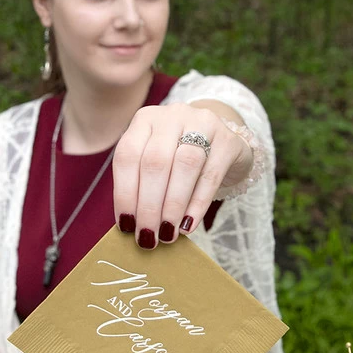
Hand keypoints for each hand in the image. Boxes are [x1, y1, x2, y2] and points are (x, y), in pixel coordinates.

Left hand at [112, 103, 252, 246]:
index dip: (124, 193)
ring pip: (184, 165)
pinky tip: (188, 225)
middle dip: (148, 205)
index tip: (126, 225)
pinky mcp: (228, 140)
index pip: (127, 156)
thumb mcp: (157, 164)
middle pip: (155, 162)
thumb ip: (141, 185)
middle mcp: (172, 116)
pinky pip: (210, 175)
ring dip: (172, 206)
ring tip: (167, 233)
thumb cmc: (180, 160)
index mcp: (145, 120)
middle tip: (148, 236)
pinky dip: (197, 204)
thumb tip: (130, 225)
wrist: (222, 144)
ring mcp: (203, 123)